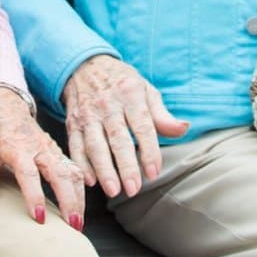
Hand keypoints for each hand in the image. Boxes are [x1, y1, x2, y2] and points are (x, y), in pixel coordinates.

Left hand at [0, 84, 86, 229]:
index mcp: (17, 147)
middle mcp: (38, 147)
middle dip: (69, 201)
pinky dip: (80, 187)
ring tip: (78, 223)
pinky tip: (80, 205)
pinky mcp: (56, 149)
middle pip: (60, 174)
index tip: (39, 218)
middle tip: (73, 226)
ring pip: (72, 172)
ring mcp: (50, 147)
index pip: (29, 173)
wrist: (1, 99)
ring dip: (78, 197)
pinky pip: (73, 168)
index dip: (34, 196)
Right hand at [60, 56, 187, 197]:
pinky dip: (81, 164)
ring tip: (113, 190)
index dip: (149, 150)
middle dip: (125, 166)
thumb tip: (183, 129)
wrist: (85, 65)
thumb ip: (162, 114)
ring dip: (103, 169)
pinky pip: (75, 145)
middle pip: (118, 138)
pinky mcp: (73, 123)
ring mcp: (88, 114)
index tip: (153, 173)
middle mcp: (108, 104)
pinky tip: (89, 181)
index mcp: (130, 94)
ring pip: (95, 144)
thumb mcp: (145, 90)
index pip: (142, 126)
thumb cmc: (122, 82)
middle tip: (134, 189)